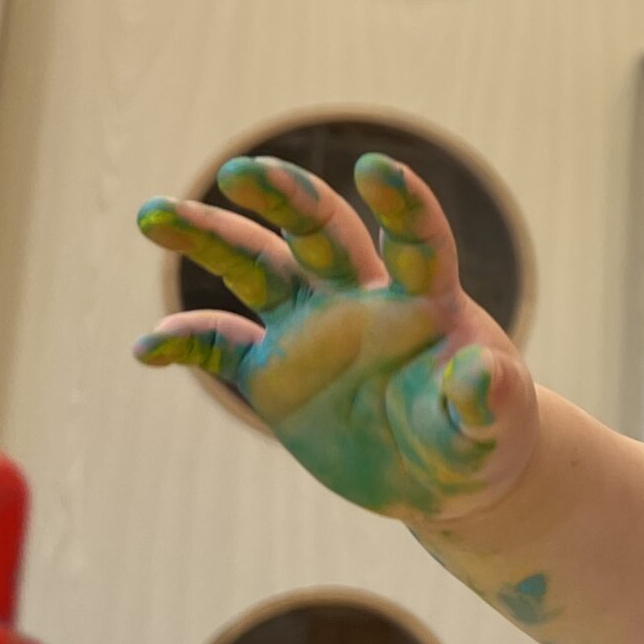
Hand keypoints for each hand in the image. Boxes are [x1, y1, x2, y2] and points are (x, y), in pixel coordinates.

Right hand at [133, 154, 535, 522]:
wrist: (438, 474)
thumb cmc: (479, 439)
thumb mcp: (494, 427)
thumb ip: (489, 401)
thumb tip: (484, 374)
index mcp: (424, 300)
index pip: (414, 238)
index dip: (401, 202)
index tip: (375, 169)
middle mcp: (361, 298)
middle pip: (319, 231)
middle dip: (283, 196)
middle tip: (239, 172)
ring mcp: (311, 330)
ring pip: (255, 267)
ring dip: (208, 238)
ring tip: (152, 215)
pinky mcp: (272, 373)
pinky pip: (220, 346)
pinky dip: (186, 342)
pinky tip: (148, 349)